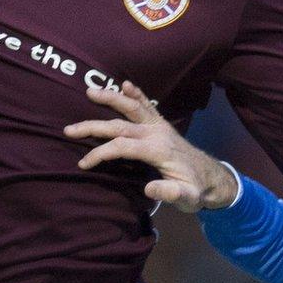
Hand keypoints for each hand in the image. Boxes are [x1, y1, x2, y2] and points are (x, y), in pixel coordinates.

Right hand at [63, 82, 238, 211]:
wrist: (213, 177)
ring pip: (132, 108)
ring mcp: (160, 126)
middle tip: (69, 129)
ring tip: (90, 92)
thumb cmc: (196, 190)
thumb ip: (171, 193)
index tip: (83, 163)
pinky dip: (136, 94)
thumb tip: (150, 188)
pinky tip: (125, 84)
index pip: (123, 147)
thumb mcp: (188, 198)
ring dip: (111, 99)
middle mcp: (157, 133)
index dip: (101, 153)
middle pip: (120, 125)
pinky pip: (147, 106)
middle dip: (93, 126)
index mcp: (158, 150)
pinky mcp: (162, 125)